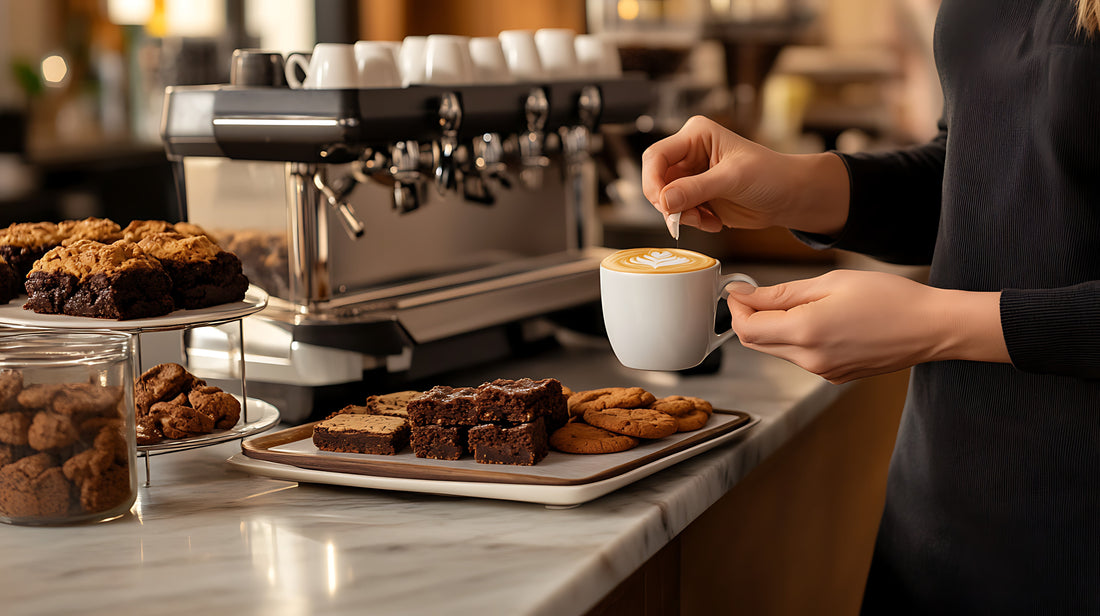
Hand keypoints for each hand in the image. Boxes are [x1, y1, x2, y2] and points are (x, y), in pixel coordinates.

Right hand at [641, 116, 848, 235]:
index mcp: (696, 135)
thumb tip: (665, 200)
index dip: (653, 181)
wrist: (789, 197)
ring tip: (706, 219)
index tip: (663, 203)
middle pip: (656, 180)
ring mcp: (691, 176)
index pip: (657, 156)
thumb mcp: (733, 178)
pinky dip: (691, 222)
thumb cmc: (771, 175)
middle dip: (669, 203)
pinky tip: (713, 221)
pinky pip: (677, 212)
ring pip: (665, 200)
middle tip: (687, 216)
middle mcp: (689, 153)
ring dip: (682, 216)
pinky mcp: (696, 196)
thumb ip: (696, 189)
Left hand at [726, 270, 1008, 382]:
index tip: (737, 290)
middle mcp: (810, 359)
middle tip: (755, 293)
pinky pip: (801, 357)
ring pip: (777, 351)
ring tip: (795, 301)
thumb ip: (780, 293)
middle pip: (757, 343)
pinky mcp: (834, 376)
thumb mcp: (830, 283)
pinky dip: (796, 339)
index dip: (735, 308)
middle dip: (749, 318)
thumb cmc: (889, 297)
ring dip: (773, 328)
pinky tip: (817, 319)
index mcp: (806, 332)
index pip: (747, 329)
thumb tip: (742, 294)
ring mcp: (823, 372)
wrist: (931, 327)